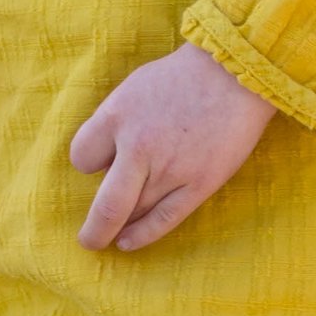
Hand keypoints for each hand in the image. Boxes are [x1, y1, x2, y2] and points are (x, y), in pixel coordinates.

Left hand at [71, 43, 273, 251]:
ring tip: (113, 236)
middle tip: (88, 239)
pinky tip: (127, 243)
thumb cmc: (180, 77)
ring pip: (134, 213)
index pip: (82, 158)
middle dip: (94, 229)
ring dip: (119, 228)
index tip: (101, 165)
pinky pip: (164, 220)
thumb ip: (115, 123)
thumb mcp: (133, 89)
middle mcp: (138, 146)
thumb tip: (107, 162)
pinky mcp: (199, 183)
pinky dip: (142, 235)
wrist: (233, 72)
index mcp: (117, 116)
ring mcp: (170, 169)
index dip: (89, 165)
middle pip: (106, 205)